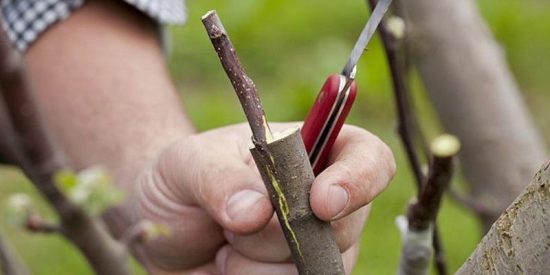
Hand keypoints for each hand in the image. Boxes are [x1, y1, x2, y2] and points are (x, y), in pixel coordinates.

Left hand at [134, 122, 394, 273]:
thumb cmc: (183, 180)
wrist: (163, 226)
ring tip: (225, 245)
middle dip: (278, 233)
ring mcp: (315, 247)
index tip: (320, 203)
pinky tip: (228, 267)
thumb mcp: (189, 164)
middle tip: (231, 222)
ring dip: (255, 266)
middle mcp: (324, 202)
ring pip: (313, 270)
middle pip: (341, 228)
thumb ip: (220, 178)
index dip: (357, 181)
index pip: (369, 159)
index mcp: (312, 151)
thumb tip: (257, 212)